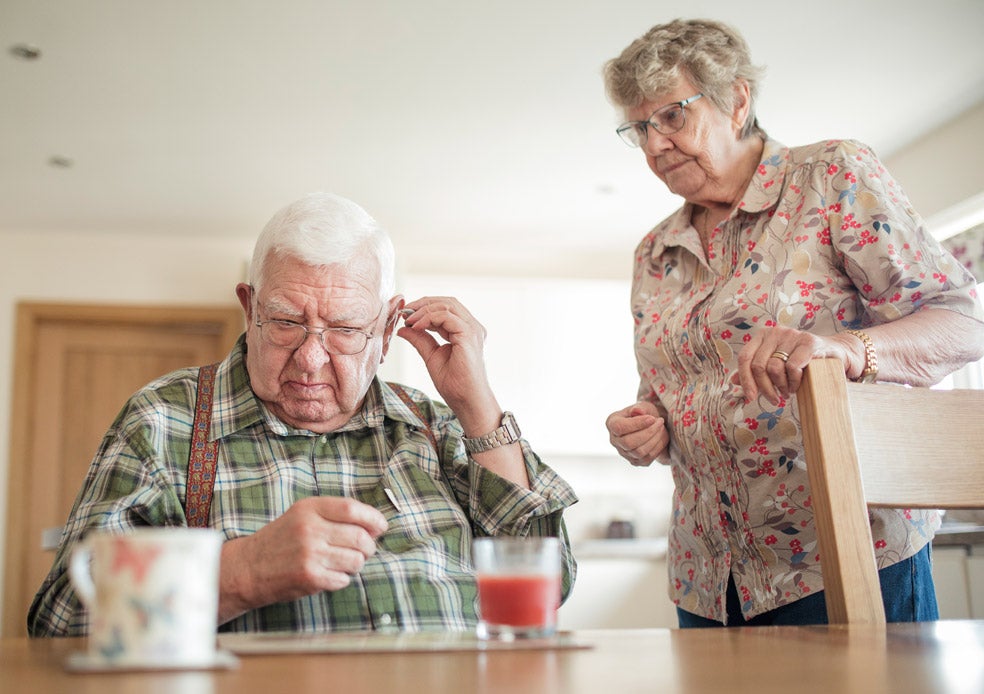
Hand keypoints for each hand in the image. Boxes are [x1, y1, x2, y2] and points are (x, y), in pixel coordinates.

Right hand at [218, 496, 386, 622]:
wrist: (248, 567)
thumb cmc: (281, 540)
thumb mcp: (303, 515)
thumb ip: (335, 515)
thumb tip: (375, 525)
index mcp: (310, 508)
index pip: (352, 509)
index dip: (373, 518)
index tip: (381, 526)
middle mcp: (310, 529)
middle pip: (360, 537)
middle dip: (369, 547)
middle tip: (364, 550)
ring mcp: (310, 553)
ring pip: (356, 560)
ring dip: (356, 564)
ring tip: (342, 563)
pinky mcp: (310, 577)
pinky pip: (343, 579)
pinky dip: (341, 579)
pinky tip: (328, 574)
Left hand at [396, 297, 497, 430]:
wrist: (467, 401)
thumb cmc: (455, 384)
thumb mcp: (431, 356)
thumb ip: (420, 340)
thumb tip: (403, 328)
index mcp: (465, 331)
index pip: (446, 308)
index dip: (424, 308)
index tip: (405, 315)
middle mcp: (472, 327)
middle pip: (447, 302)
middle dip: (423, 304)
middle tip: (404, 312)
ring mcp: (472, 330)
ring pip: (447, 305)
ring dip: (424, 309)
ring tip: (408, 320)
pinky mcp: (469, 336)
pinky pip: (447, 316)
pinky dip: (428, 318)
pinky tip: (416, 327)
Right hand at [606, 401, 669, 466]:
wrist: (650, 425)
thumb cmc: (644, 414)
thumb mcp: (642, 406)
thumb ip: (639, 408)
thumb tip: (637, 411)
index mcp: (612, 424)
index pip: (619, 427)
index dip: (636, 424)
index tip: (652, 418)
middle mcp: (614, 440)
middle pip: (628, 443)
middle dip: (648, 432)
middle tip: (660, 422)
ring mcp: (624, 453)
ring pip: (639, 452)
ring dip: (655, 440)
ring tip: (662, 428)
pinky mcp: (635, 461)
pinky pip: (647, 458)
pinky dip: (658, 447)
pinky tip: (661, 436)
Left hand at [736, 327, 854, 404]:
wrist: (835, 353)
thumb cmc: (802, 361)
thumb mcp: (776, 364)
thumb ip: (755, 371)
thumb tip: (733, 381)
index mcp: (763, 335)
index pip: (745, 358)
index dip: (745, 380)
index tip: (749, 397)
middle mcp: (776, 332)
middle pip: (758, 365)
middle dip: (764, 388)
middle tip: (775, 399)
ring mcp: (793, 335)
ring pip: (774, 368)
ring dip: (780, 386)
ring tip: (787, 391)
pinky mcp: (809, 343)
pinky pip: (793, 368)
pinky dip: (793, 382)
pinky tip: (797, 385)